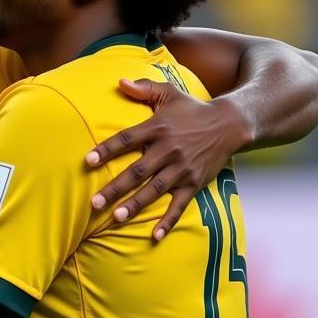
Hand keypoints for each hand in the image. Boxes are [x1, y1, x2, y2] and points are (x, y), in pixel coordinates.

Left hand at [85, 78, 251, 240]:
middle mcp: (169, 150)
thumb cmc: (192, 109)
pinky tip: (155, 236)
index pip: (126, 140)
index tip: (87, 161)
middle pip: (137, 171)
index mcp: (158, 128)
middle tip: (94, 202)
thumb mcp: (169, 93)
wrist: (231, 124)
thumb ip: (144, 88)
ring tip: (116, 217)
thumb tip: (119, 82)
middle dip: (115, 188)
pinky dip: (168, 221)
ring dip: (136, 205)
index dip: (106, 150)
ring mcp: (182, 168)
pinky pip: (180, 205)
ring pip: (155, 190)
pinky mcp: (194, 182)